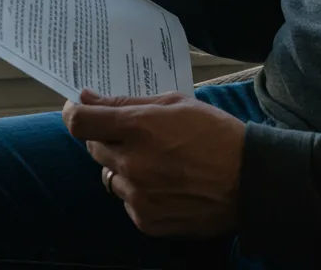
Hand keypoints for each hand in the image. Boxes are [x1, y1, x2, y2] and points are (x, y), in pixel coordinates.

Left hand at [63, 90, 245, 237]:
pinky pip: (127, 202)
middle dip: (106, 137)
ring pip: (109, 176)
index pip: (79, 123)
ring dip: (122, 166)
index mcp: (138, 127)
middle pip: (93, 147)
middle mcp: (132, 164)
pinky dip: (138, 191)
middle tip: (133, 133)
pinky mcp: (146, 221)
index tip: (78, 109)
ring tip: (156, 160)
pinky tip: (164, 183)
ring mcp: (138, 196)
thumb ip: (126, 102)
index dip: (73, 113)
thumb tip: (87, 99)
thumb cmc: (214, 132)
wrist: (248, 181)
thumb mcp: (174, 103)